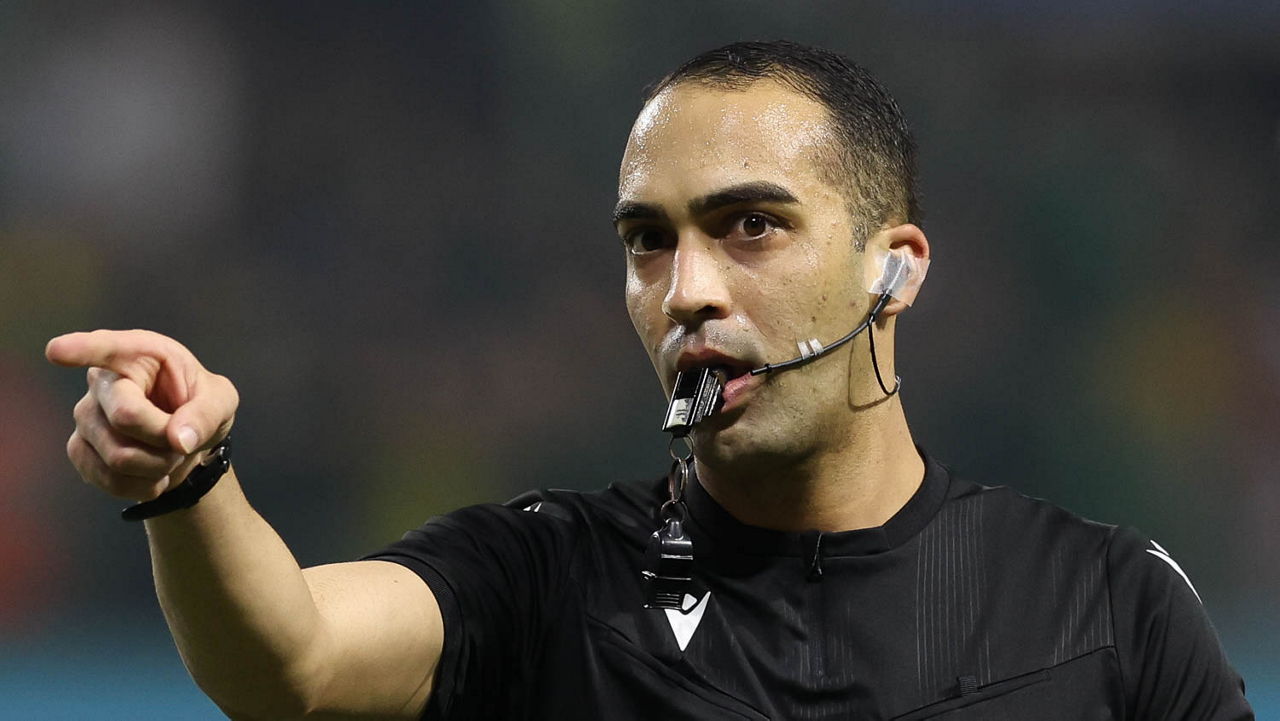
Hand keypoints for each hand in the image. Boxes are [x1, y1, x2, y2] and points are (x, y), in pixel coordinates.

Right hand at [46, 330, 239, 501]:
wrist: (184, 442)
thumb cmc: (200, 407)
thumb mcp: (221, 401)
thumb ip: (207, 414)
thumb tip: (178, 439)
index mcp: (139, 354)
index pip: (106, 348)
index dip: (81, 350)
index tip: (56, 351)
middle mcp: (103, 381)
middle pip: (125, 417)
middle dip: (165, 439)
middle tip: (183, 439)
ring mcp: (85, 416)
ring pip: (118, 455)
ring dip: (158, 466)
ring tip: (169, 455)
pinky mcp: (79, 448)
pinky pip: (106, 478)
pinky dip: (141, 485)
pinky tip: (153, 475)